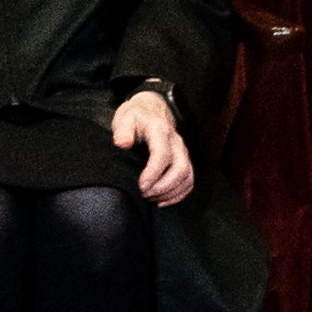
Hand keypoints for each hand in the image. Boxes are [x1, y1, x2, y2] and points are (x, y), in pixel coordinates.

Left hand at [115, 89, 193, 205]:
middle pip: (180, 168)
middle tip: (144, 194)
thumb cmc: (135, 116)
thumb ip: (122, 130)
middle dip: (163, 186)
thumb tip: (122, 143)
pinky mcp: (184, 160)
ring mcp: (183, 152)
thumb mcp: (125, 118)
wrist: (151, 110)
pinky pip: (189, 181)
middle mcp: (176, 142)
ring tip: (150, 198)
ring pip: (187, 177)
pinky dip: (178, 194)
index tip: (141, 186)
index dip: (153, 173)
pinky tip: (162, 201)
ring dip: (170, 192)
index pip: (162, 154)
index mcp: (160, 131)